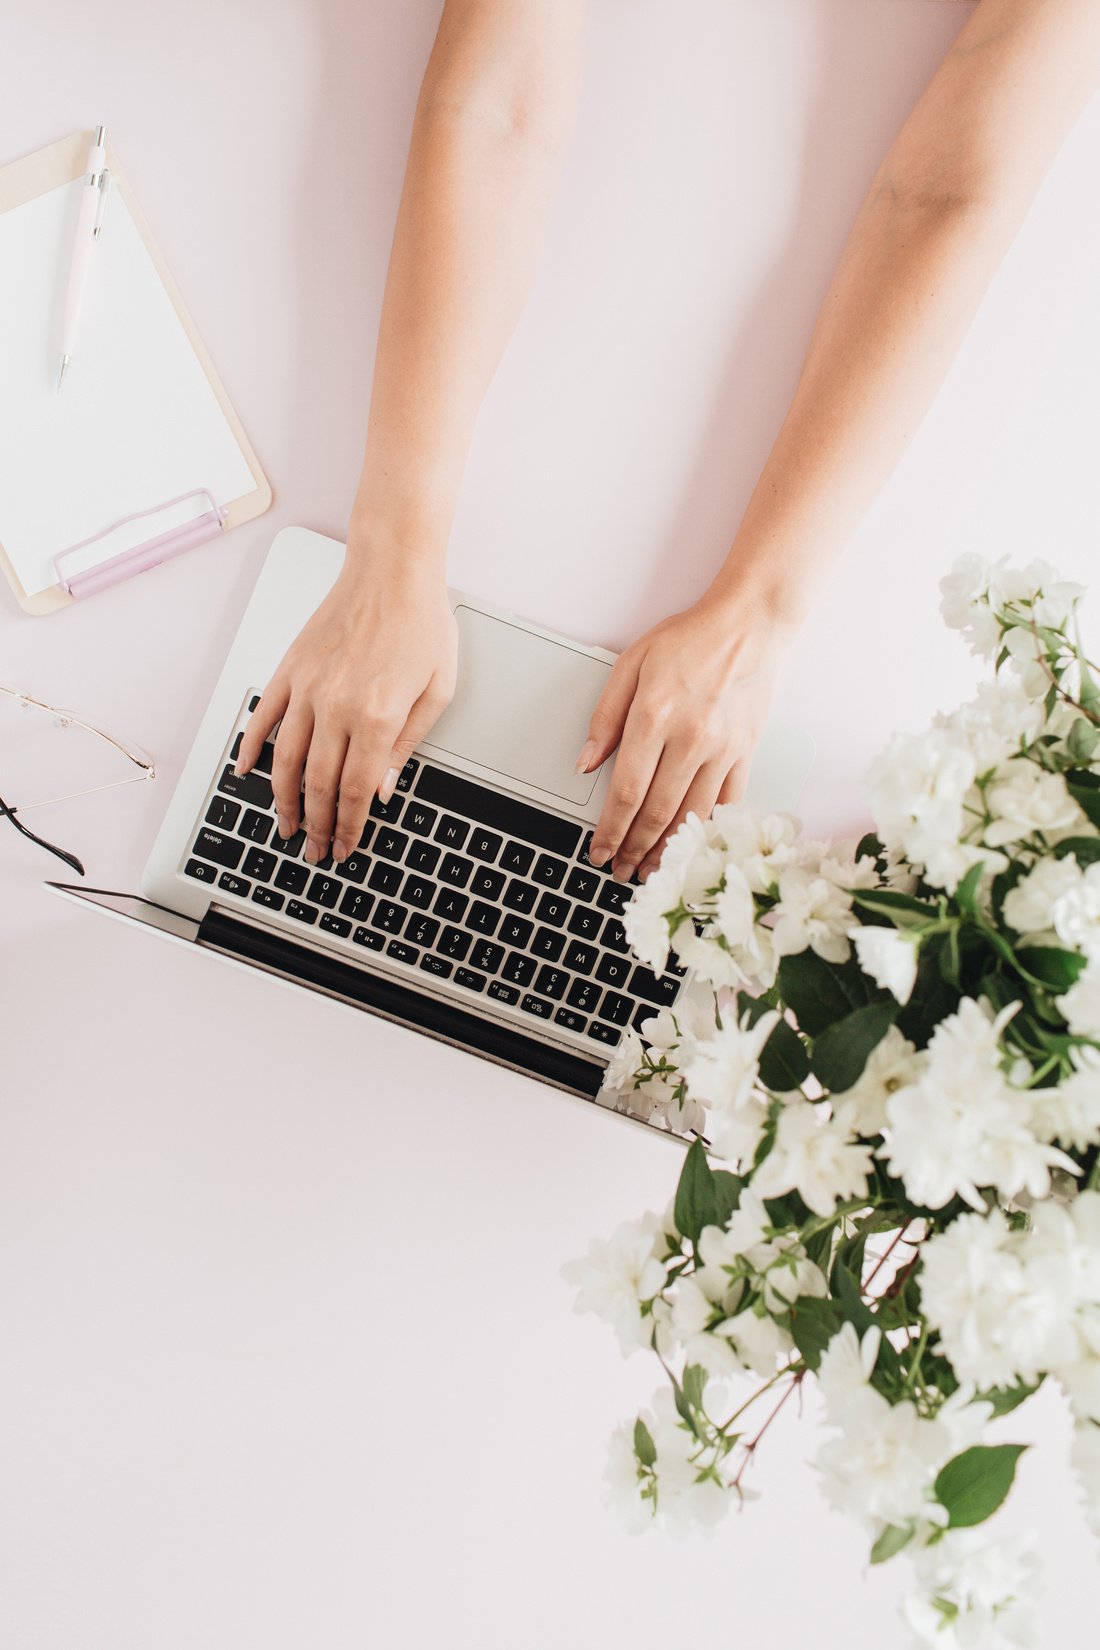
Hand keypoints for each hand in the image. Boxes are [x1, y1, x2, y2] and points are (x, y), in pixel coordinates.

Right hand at [236, 558, 456, 864]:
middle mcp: (336, 706)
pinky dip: (251, 749)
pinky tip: (248, 773)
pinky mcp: (290, 669)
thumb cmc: (422, 621)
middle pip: (319, 784)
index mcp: (376, 716)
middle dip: (317, 826)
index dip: (348, 827)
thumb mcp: (437, 691)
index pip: (356, 791)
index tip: (344, 847)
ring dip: (284, 801)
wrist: (391, 568)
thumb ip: (407, 745)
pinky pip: (263, 717)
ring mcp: (307, 688)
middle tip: (315, 851)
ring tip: (286, 826)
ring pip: (286, 760)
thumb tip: (383, 789)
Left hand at [579, 590, 794, 882]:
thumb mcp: (631, 663)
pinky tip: (691, 843)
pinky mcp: (746, 752)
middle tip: (619, 870)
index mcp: (655, 716)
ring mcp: (723, 749)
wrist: (750, 625)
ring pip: (691, 815)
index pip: (627, 791)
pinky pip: (726, 802)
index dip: (610, 829)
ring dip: (668, 849)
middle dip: (633, 848)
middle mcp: (691, 738)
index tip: (598, 850)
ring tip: (651, 869)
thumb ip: (605, 716)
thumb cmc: (690, 639)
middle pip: (657, 812)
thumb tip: (586, 762)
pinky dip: (707, 828)